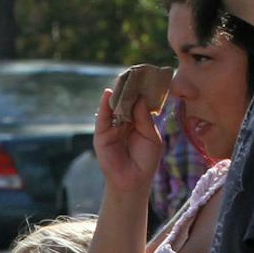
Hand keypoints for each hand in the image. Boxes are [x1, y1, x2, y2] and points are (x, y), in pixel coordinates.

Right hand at [91, 71, 168, 195]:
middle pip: (125, 102)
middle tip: (133, 72)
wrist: (134, 180)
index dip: (141, 90)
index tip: (146, 75)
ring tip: (122, 79)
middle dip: (129, 88)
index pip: (138, 102)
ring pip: (114, 107)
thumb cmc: (146, 160)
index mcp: (138, 122)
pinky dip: (104, 106)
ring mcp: (112, 128)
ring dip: (117, 94)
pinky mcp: (102, 136)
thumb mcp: (151, 136)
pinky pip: (103, 118)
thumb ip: (145, 118)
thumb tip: (140, 98)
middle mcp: (123, 122)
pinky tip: (108, 94)